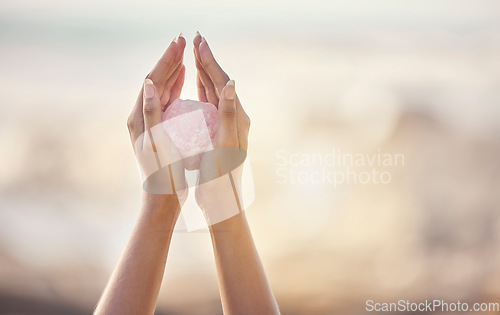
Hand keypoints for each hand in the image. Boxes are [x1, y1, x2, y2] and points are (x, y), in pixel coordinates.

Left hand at [127, 35, 187, 207]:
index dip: (166, 60)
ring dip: (172, 69)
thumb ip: (151, 113)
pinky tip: (182, 78)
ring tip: (183, 52)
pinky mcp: (159, 127)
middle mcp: (140, 116)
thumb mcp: (157, 143)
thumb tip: (149, 84)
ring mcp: (149, 121)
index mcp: (138, 118)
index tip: (179, 42)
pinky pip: (166, 100)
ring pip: (161, 88)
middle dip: (169, 59)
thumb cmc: (163, 174)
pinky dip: (174, 85)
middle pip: (155, 80)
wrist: (163, 197)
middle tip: (183, 39)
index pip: (152, 80)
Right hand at [192, 34, 250, 224]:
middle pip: (219, 82)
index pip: (223, 82)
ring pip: (213, 91)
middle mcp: (235, 118)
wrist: (222, 199)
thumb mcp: (226, 144)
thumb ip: (229, 113)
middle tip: (195, 40)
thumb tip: (231, 83)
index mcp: (238, 117)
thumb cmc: (222, 174)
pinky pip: (209, 104)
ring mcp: (226, 124)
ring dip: (204, 72)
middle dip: (206, 60)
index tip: (198, 42)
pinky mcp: (217, 132)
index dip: (210, 61)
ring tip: (193, 54)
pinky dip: (201, 90)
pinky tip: (195, 85)